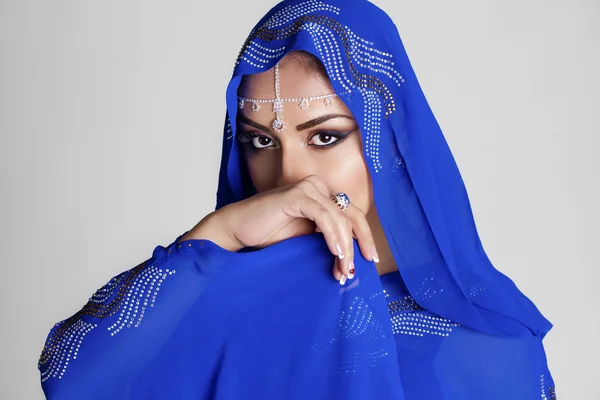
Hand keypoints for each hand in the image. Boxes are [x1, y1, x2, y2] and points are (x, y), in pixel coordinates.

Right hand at [182, 175, 377, 282]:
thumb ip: (327, 239)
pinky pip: (324, 216)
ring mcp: (307, 188)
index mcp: (322, 195)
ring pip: (339, 219)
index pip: (353, 214)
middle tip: (359, 269)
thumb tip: (352, 257)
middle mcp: (317, 187)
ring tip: (343, 270)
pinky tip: (337, 253)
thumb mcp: (305, 238)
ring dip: (345, 248)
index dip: (365, 237)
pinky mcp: (296, 195)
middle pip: (352, 215)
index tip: (372, 260)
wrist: (237, 229)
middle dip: (359, 244)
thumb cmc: (268, 235)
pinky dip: (333, 236)